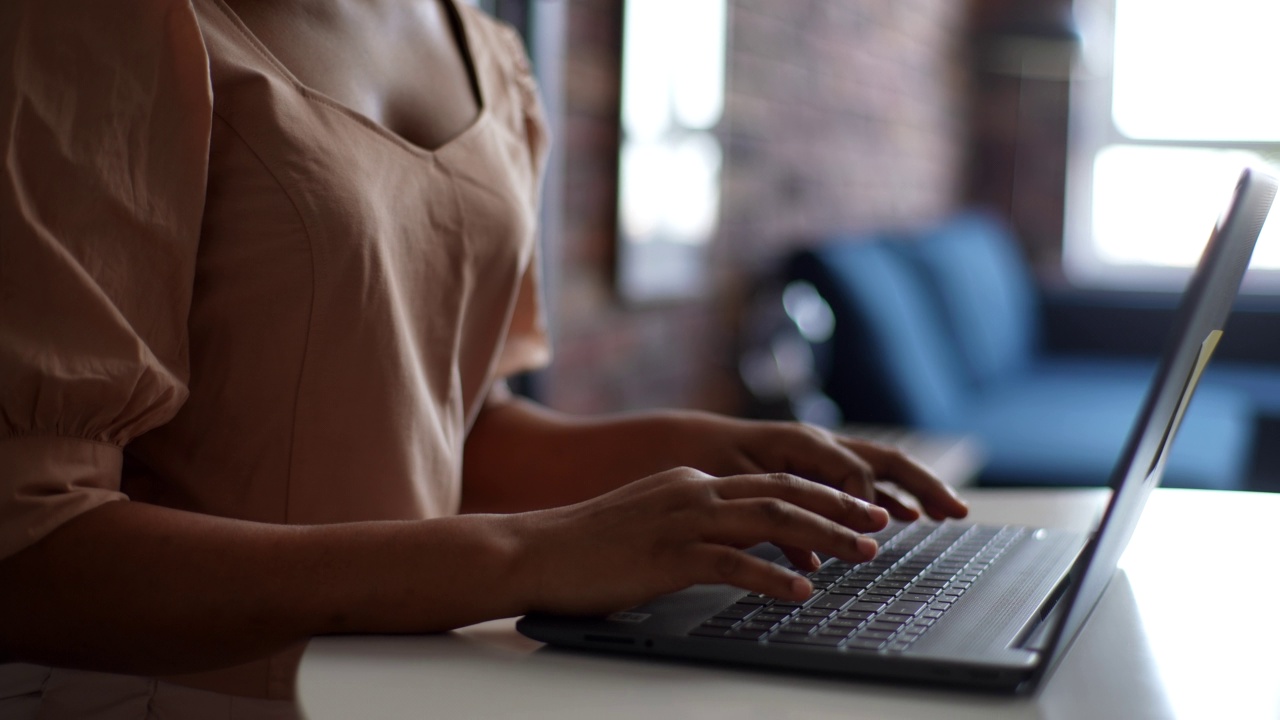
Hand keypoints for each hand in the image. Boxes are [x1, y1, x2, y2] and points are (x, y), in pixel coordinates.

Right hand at [506, 467, 890, 615]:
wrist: (534, 549)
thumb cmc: (589, 544)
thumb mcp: (651, 518)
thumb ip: (694, 521)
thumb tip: (734, 540)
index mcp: (693, 481)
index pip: (772, 481)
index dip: (822, 493)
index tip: (859, 507)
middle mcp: (695, 491)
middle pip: (784, 493)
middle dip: (839, 507)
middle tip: (880, 524)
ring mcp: (682, 521)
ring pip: (771, 521)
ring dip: (825, 536)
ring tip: (863, 553)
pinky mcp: (668, 556)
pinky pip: (733, 564)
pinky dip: (773, 577)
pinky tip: (801, 591)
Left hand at [665, 414, 968, 522]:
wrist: (676, 446)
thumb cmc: (703, 463)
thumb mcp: (737, 491)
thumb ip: (777, 522)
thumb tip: (812, 559)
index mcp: (802, 443)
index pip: (855, 472)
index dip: (866, 505)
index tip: (873, 535)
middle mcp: (816, 445)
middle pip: (884, 460)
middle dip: (923, 485)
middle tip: (958, 511)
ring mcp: (817, 455)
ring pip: (876, 470)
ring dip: (910, 491)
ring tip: (941, 514)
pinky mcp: (809, 469)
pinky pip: (855, 481)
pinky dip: (879, 498)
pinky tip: (898, 517)